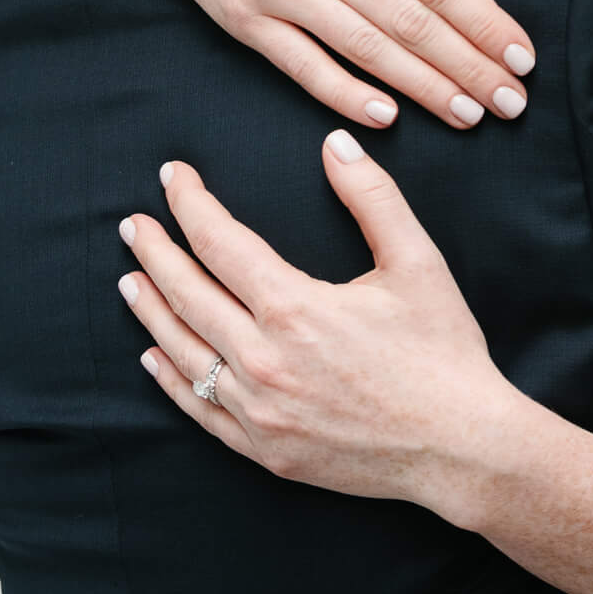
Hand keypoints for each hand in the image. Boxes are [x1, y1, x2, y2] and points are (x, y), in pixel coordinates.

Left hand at [118, 143, 526, 514]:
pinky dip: (172, 379)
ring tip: (132, 279)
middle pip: (189, 295)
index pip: (220, 242)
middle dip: (156, 253)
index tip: (172, 177)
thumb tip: (335, 144)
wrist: (460, 446)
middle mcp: (264, 361)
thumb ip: (372, 196)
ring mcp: (260, 412)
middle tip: (134, 224)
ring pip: (185, 352)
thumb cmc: (442, 352)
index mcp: (295, 308)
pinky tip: (155, 355)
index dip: (190, 204)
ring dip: (153, 311)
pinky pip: (201, 411)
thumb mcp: (416, 262)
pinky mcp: (266, 450)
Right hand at [157, 0, 533, 130]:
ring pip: (366, 49)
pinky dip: (345, 94)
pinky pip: (303, 66)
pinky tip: (386, 118)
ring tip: (470, 114)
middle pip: (411, 22)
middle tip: (512, 102)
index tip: (522, 54)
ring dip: (423, 88)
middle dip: (469, 66)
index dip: (484, 20)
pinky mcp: (247, 20)